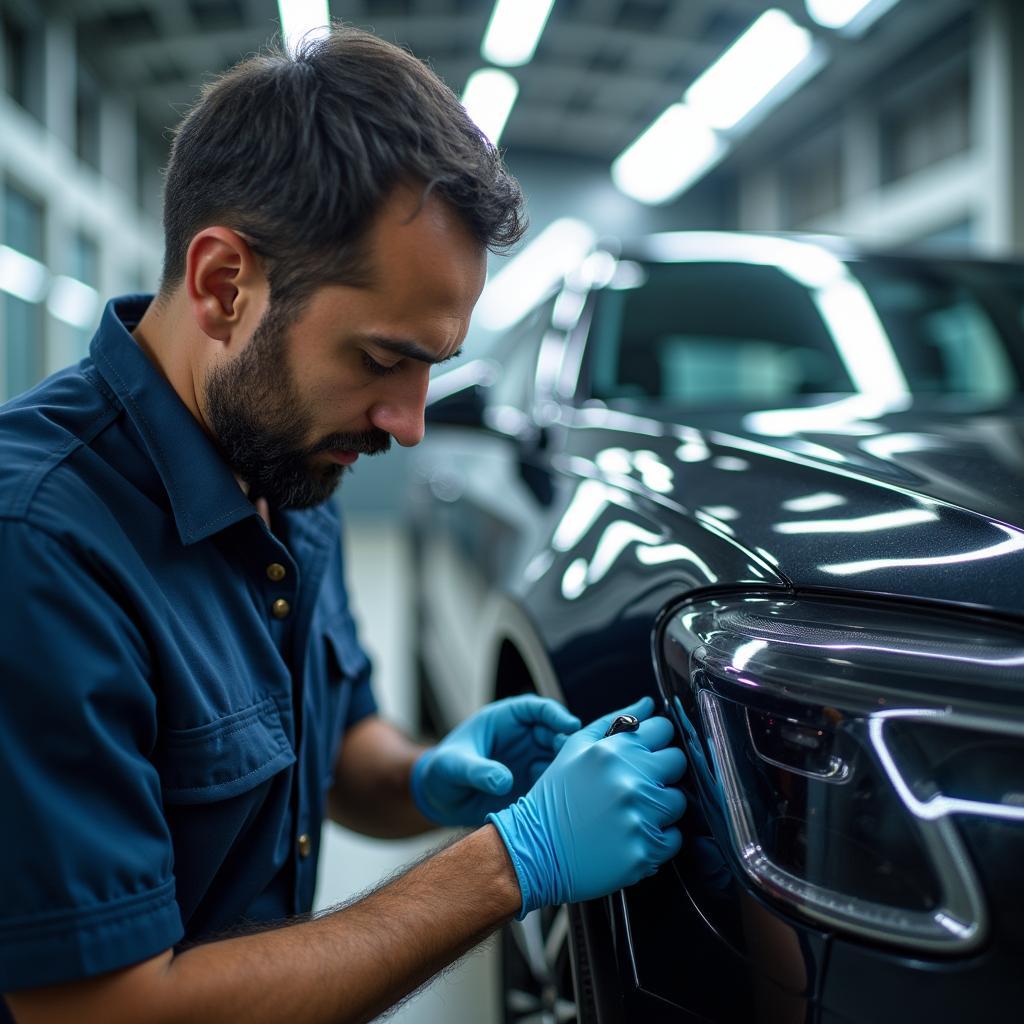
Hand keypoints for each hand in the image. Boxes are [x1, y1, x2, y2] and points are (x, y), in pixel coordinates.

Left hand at [411, 695, 581, 826]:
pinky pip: (553, 783)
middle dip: (565, 743)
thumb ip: (477, 771)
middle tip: (572, 758)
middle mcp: (523, 738)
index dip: (555, 714)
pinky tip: (557, 800)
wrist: (440, 798)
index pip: (536, 709)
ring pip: (558, 759)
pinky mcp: (532, 784)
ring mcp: (530, 761)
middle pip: (554, 733)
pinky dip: (559, 789)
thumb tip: (503, 781)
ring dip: (565, 768)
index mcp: (504, 719)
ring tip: (566, 782)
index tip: (569, 726)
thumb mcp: (454, 767)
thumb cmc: (443, 771)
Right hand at [487, 696, 686, 917]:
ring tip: (630, 813)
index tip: (647, 753)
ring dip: (661, 807)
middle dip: (663, 772)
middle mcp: (629, 780)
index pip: (664, 729)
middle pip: (678, 763)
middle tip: (639, 785)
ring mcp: (638, 817)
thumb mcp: (575, 748)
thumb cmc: (556, 796)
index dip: (657, 741)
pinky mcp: (643, 851)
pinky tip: (630, 835)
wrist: (535, 849)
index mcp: (612, 751)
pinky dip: (658, 839)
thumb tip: (648, 703)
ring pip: (678, 802)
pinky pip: (673, 839)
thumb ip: (614, 721)